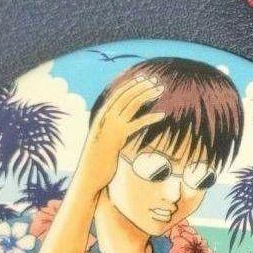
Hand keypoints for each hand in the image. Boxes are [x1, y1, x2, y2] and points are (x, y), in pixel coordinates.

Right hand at [74, 74, 164, 193]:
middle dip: (141, 86)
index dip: (131, 84)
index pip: (117, 94)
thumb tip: (126, 125)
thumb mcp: (106, 140)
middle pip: (125, 96)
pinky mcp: (117, 138)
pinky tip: (162, 115)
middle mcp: (105, 118)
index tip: (144, 78)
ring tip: (160, 89)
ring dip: (147, 94)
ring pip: (131, 105)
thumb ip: (115, 130)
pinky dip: (150, 118)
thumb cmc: (99, 159)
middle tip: (156, 80)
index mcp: (101, 115)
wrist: (90, 174)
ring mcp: (110, 127)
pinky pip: (137, 124)